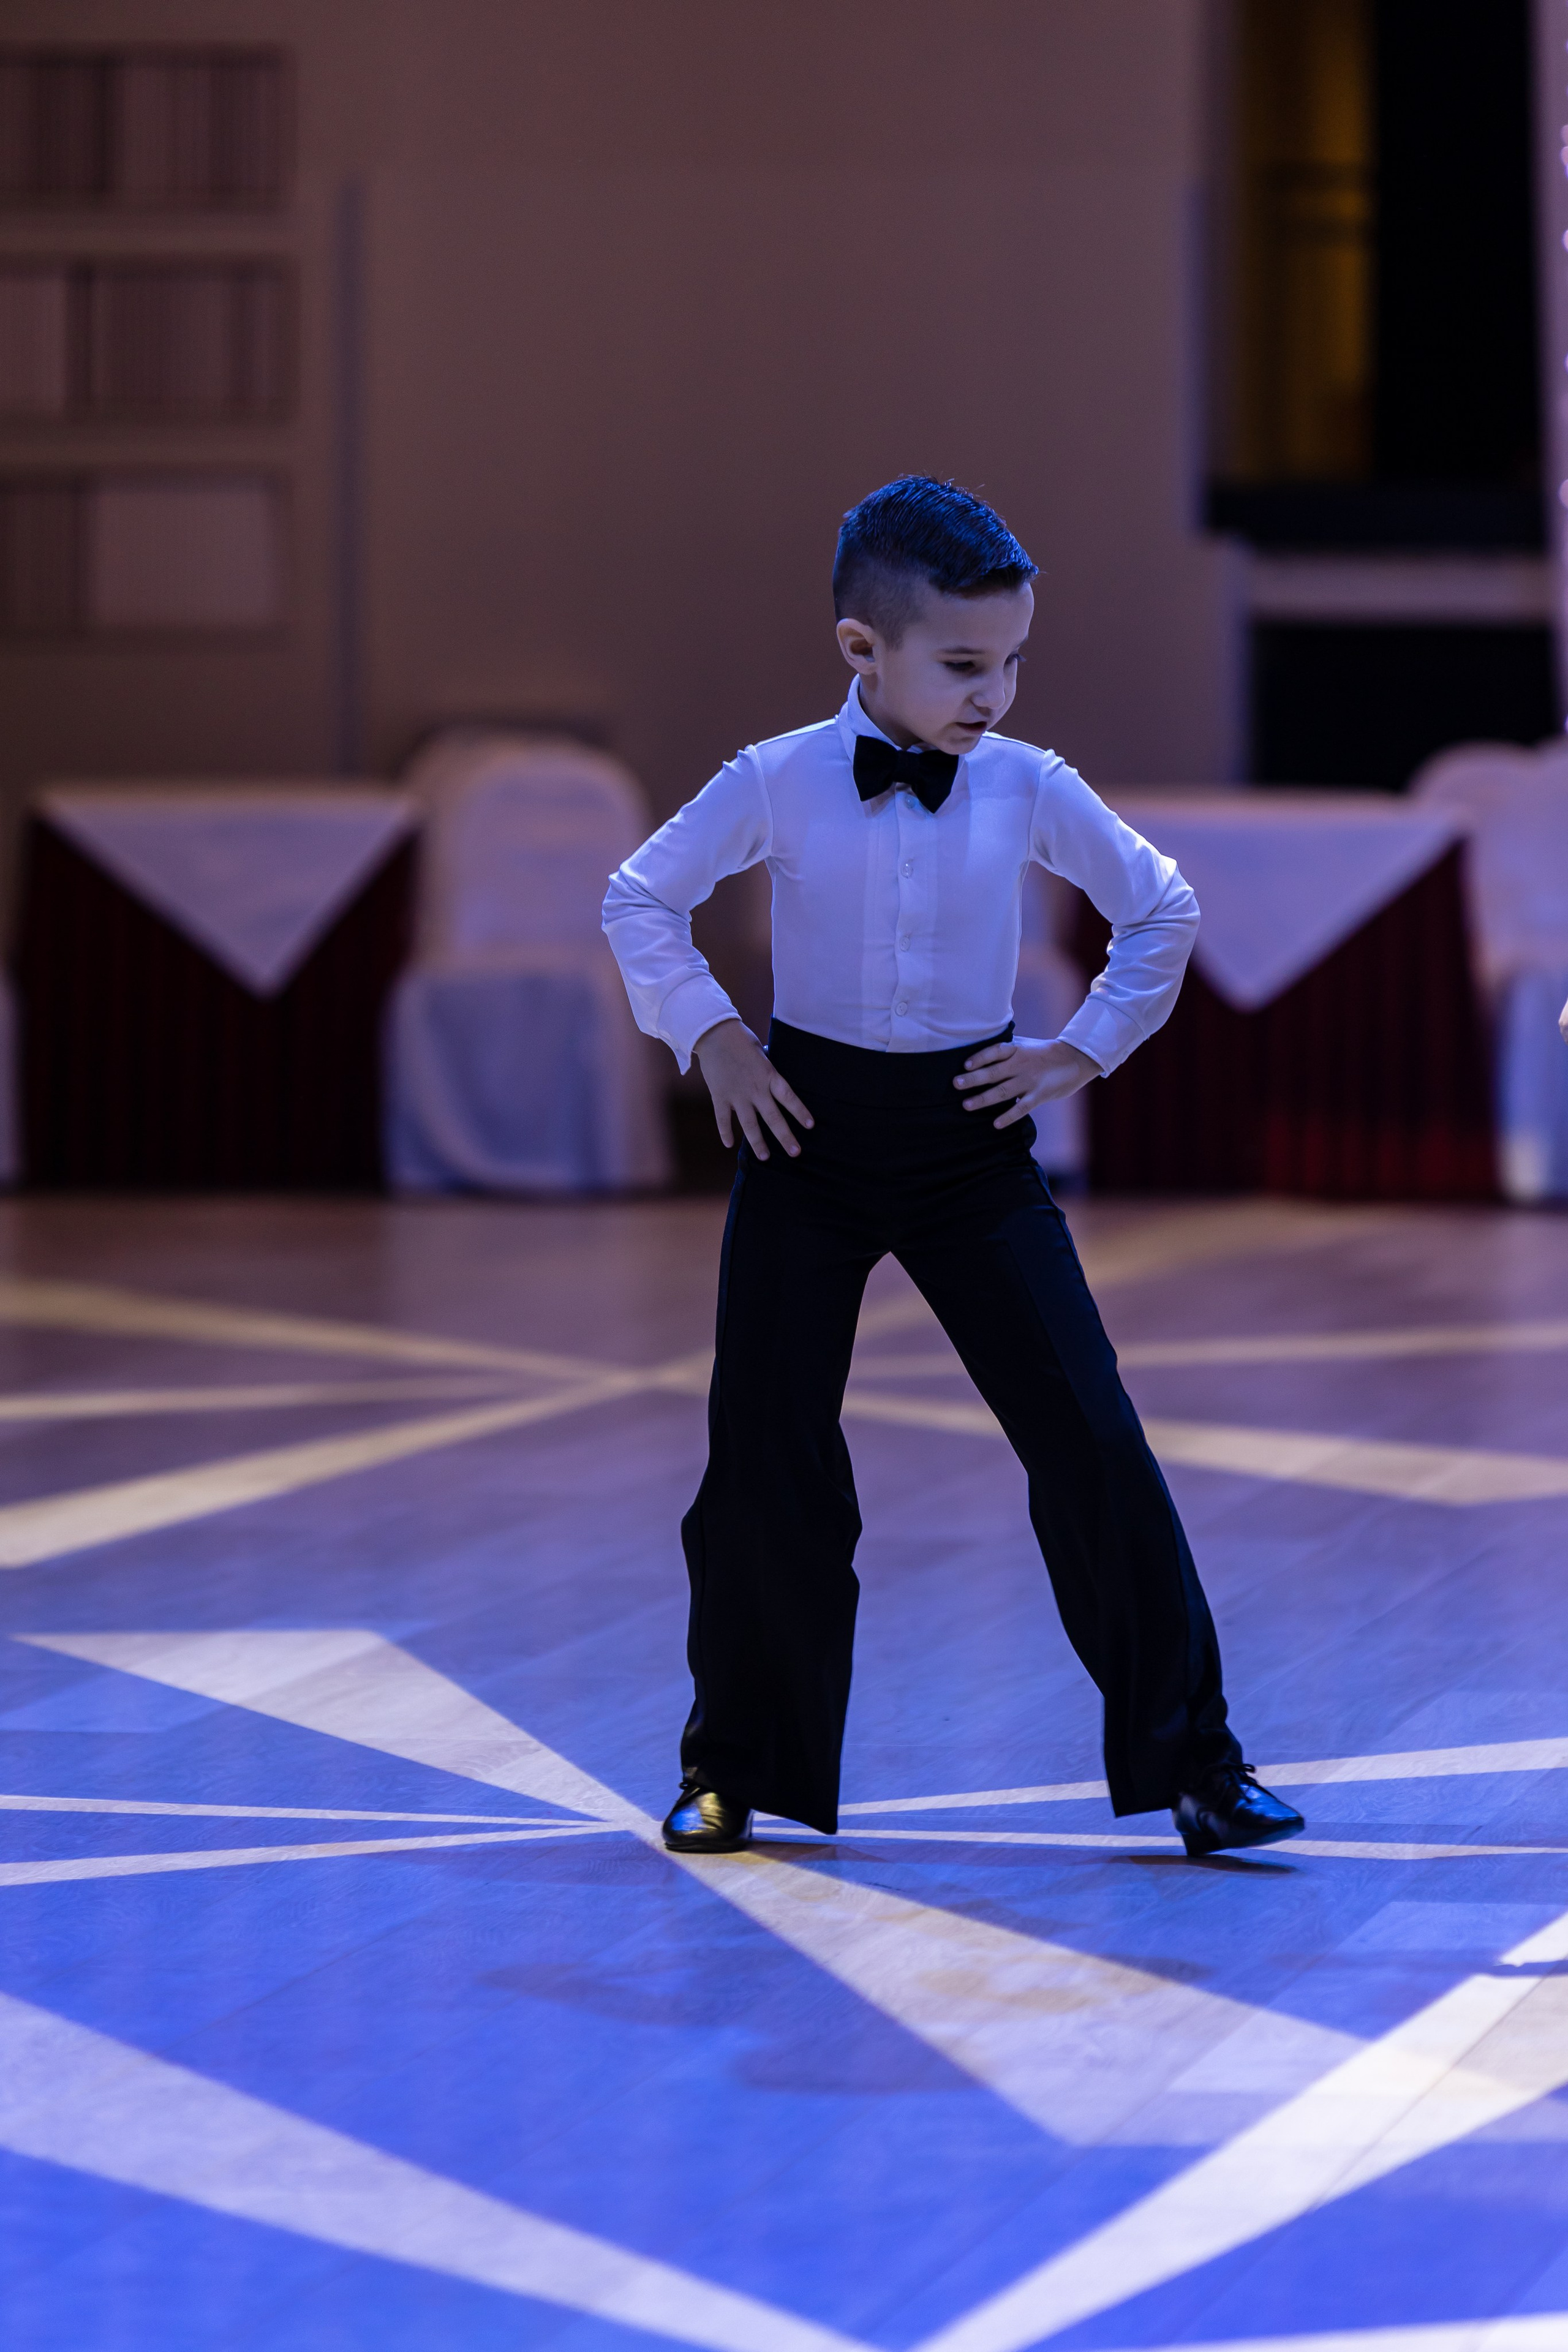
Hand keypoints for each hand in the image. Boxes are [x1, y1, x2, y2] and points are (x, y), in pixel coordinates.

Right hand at [693, 1019, 813, 1159]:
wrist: (714, 1033)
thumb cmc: (741, 1039)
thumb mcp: (762, 1053)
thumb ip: (768, 1071)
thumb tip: (774, 1081)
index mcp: (769, 1075)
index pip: (789, 1098)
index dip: (800, 1112)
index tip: (810, 1126)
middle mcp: (755, 1089)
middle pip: (773, 1117)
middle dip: (785, 1137)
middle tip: (795, 1153)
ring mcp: (737, 1095)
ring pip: (749, 1124)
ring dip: (758, 1142)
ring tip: (765, 1157)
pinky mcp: (719, 1096)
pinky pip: (723, 1119)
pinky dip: (725, 1132)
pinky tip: (729, 1144)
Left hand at [953, 1035, 1097, 1127]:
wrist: (1075, 1060)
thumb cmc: (1044, 1052)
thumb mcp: (1025, 1044)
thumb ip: (1006, 1049)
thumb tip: (980, 1054)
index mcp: (1017, 1049)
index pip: (995, 1052)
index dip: (980, 1057)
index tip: (966, 1065)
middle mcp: (1021, 1065)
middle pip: (994, 1072)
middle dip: (974, 1079)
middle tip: (957, 1084)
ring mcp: (1030, 1081)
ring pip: (1003, 1091)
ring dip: (984, 1099)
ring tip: (967, 1105)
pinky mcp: (1039, 1095)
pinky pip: (1021, 1108)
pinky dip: (1008, 1116)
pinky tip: (996, 1124)